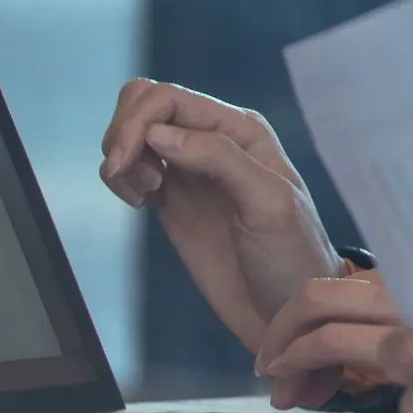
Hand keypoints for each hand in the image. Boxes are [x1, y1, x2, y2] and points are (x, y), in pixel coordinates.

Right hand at [98, 80, 336, 356]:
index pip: (171, 98)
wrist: (288, 314)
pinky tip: (140, 202)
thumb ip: (220, 159)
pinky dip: (120, 177)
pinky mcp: (171, 199)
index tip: (123, 163)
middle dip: (123, 132)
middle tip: (127, 177)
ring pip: (134, 131)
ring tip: (142, 195)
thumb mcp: (269, 204)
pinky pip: (132, 167)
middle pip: (145, 103)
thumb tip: (159, 134)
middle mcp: (213, 139)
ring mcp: (189, 169)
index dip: (137, 122)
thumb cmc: (292, 257)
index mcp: (240, 130)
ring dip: (121, 156)